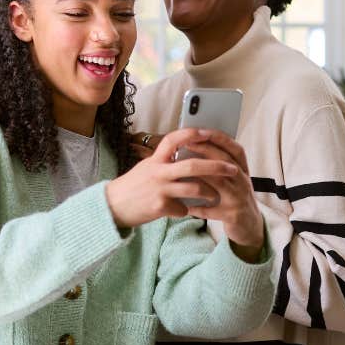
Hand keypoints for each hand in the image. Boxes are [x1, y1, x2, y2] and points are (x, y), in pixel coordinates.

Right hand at [107, 128, 236, 228]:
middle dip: (216, 167)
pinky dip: (188, 211)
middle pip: (192, 165)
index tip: (207, 132)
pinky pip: (183, 209)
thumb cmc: (134, 186)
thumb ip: (166, 161)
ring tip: (216, 196)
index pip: (173, 140)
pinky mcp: (160, 207)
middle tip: (232, 169)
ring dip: (210, 193)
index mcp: (156, 160)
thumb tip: (189, 153)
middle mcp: (158, 172)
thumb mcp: (147, 167)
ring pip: (194, 188)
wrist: (113, 207)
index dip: (191, 134)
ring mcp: (159, 190)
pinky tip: (188, 212)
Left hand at [182, 129, 264, 260]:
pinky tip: (187, 207)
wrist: (249, 226)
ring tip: (185, 169)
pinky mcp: (234, 215)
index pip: (235, 149)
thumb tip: (192, 149)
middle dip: (208, 150)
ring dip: (203, 174)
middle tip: (189, 143)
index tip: (202, 130)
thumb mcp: (230, 180)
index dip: (221, 138)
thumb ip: (216, 167)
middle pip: (227, 162)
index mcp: (242, 171)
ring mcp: (240, 198)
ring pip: (222, 182)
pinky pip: (214, 211)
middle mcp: (244, 182)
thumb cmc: (234, 199)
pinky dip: (200, 208)